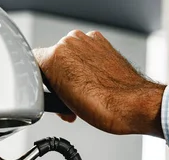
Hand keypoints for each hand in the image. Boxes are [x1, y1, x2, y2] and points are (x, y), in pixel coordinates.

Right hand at [34, 30, 164, 135]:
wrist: (136, 105)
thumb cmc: (107, 108)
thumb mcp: (65, 105)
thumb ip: (51, 89)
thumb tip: (51, 88)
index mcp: (55, 56)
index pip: (32, 64)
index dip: (40, 83)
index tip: (49, 94)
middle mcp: (70, 42)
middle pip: (53, 60)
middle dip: (59, 80)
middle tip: (70, 100)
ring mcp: (88, 41)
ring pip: (70, 56)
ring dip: (74, 73)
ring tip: (86, 94)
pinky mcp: (102, 44)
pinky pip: (87, 53)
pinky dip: (89, 66)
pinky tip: (96, 84)